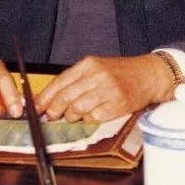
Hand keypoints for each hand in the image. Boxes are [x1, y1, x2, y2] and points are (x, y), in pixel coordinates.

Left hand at [35, 54, 173, 122]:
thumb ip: (75, 80)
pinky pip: (93, 117)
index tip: (35, 107)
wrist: (148, 74)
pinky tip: (90, 115)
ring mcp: (107, 90)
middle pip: (65, 96)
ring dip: (70, 116)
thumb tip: (50, 97)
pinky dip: (88, 120)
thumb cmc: (120, 72)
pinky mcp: (117, 104)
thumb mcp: (96, 67)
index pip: (59, 81)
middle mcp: (97, 75)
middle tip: (50, 117)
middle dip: (53, 110)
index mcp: (88, 64)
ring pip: (77, 109)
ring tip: (72, 116)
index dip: (45, 97)